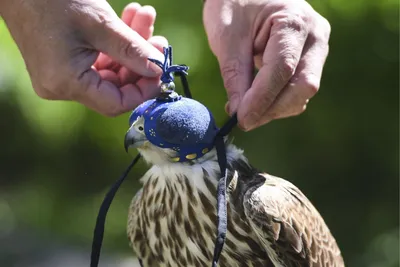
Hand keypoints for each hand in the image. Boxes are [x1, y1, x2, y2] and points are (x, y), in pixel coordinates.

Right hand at [1, 1, 166, 115]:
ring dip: (131, 45)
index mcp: (66, 83)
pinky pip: (97, 59)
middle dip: (140, 61)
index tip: (162, 69)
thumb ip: (133, 50)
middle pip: (115, 86)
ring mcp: (61, 74)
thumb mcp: (101, 24)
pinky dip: (115, 42)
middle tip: (160, 40)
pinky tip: (130, 18)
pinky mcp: (63, 61)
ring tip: (145, 17)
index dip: (144, 90)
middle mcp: (61, 86)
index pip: (115, 103)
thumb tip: (159, 69)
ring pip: (109, 69)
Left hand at [203, 0, 330, 130]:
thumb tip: (239, 112)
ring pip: (303, 91)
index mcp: (294, 21)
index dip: (262, 99)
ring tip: (245, 109)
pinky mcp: (309, 59)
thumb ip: (234, 75)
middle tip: (244, 121)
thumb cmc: (233, 2)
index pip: (282, 69)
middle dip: (273, 108)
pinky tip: (256, 101)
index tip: (242, 119)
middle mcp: (314, 36)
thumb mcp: (227, 36)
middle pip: (302, 85)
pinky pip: (298, 88)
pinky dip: (278, 100)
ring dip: (275, 107)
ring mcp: (316, 48)